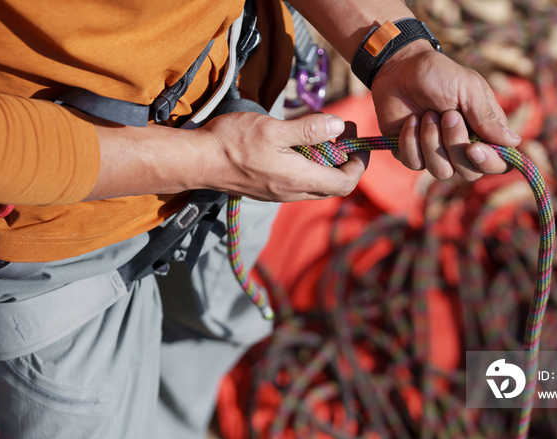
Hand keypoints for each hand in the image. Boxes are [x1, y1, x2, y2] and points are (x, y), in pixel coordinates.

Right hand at [202, 112, 369, 201]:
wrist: (198, 161)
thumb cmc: (232, 142)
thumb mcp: (274, 129)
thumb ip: (309, 129)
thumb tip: (339, 126)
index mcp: (299, 180)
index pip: (345, 183)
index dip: (358, 164)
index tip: (357, 141)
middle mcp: (292, 192)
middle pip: (333, 184)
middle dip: (343, 159)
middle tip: (341, 131)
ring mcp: (279, 193)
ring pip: (315, 182)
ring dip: (324, 160)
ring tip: (319, 133)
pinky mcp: (268, 189)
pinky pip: (298, 181)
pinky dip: (307, 163)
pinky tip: (296, 143)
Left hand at [371, 40, 520, 180]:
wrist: (399, 68)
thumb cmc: (438, 74)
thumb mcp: (467, 88)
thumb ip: (487, 116)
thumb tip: (513, 142)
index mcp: (484, 131)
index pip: (498, 164)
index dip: (489, 162)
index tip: (474, 148)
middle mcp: (462, 147)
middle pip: (469, 173)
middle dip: (456, 145)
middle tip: (447, 115)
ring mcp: (436, 153)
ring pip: (441, 172)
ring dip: (432, 141)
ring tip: (427, 114)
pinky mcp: (411, 154)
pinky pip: (414, 163)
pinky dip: (411, 140)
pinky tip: (410, 120)